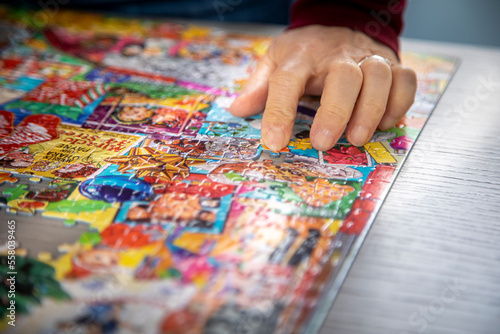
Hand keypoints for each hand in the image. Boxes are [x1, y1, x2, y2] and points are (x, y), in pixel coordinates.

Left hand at [229, 25, 416, 150]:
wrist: (342, 23)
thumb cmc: (306, 51)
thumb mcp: (276, 60)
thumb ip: (259, 85)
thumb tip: (237, 110)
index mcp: (301, 55)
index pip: (287, 81)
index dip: (279, 112)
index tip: (274, 142)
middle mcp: (337, 55)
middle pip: (343, 77)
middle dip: (335, 112)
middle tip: (323, 143)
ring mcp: (368, 58)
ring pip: (378, 78)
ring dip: (370, 111)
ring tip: (357, 138)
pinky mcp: (393, 64)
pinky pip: (404, 81)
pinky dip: (398, 103)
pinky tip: (385, 123)